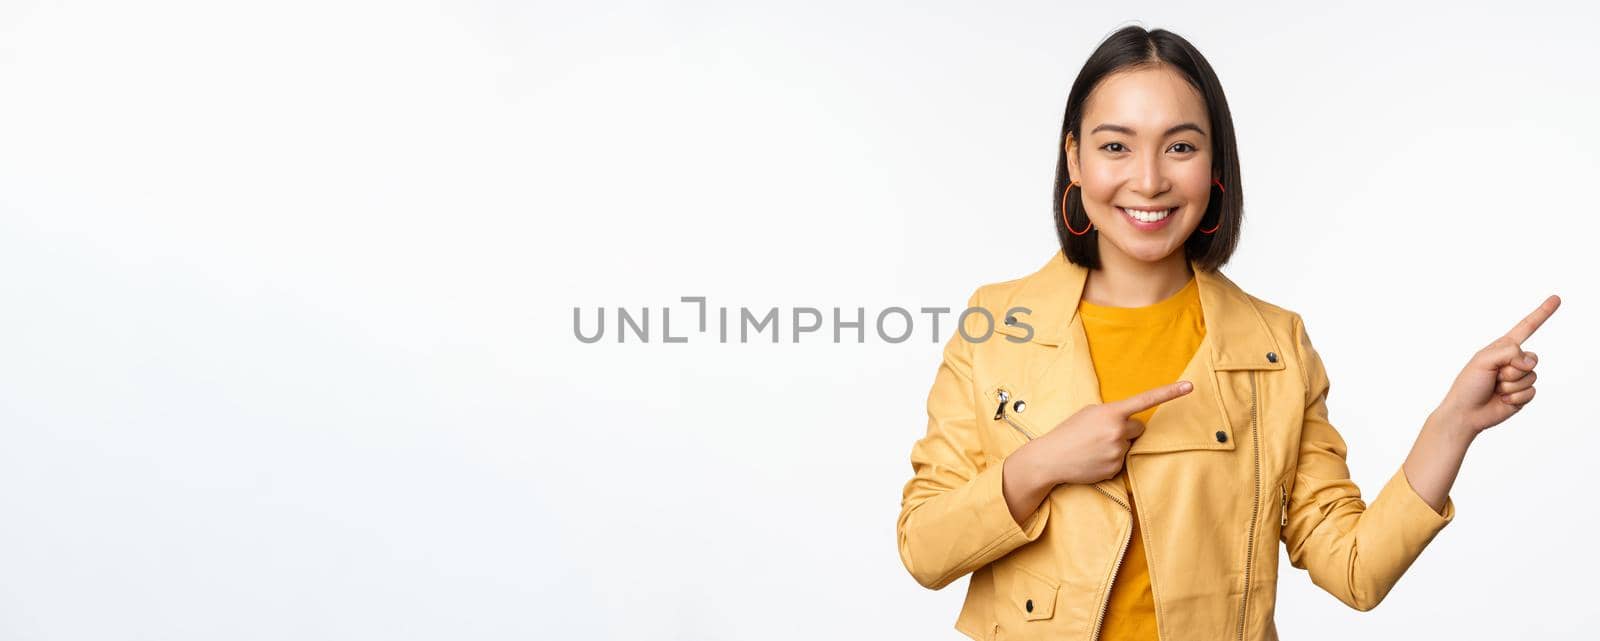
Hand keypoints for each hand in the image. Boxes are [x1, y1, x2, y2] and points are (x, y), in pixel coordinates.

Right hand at [1025, 380, 1193, 485]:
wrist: (1050, 458)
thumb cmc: (1068, 432)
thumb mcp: (1088, 413)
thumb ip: (1112, 413)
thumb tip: (1129, 421)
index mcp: (1111, 413)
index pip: (1146, 399)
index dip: (1170, 392)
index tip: (1190, 386)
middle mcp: (1118, 432)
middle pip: (1139, 429)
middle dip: (1126, 430)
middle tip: (1103, 434)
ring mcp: (1117, 452)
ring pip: (1129, 445)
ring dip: (1117, 445)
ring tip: (1094, 448)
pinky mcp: (1115, 469)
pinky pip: (1122, 461)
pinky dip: (1111, 460)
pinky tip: (1093, 459)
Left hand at [1435, 295, 1559, 436]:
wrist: (1466, 413)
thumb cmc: (1468, 385)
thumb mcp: (1483, 360)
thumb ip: (1508, 352)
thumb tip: (1530, 361)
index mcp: (1503, 347)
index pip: (1526, 327)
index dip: (1542, 313)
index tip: (1556, 299)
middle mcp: (1514, 360)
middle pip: (1532, 357)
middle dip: (1512, 368)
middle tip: (1494, 376)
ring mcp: (1520, 378)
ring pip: (1531, 376)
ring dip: (1511, 384)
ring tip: (1495, 388)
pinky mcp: (1523, 394)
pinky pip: (1531, 392)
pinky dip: (1515, 396)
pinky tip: (1502, 399)